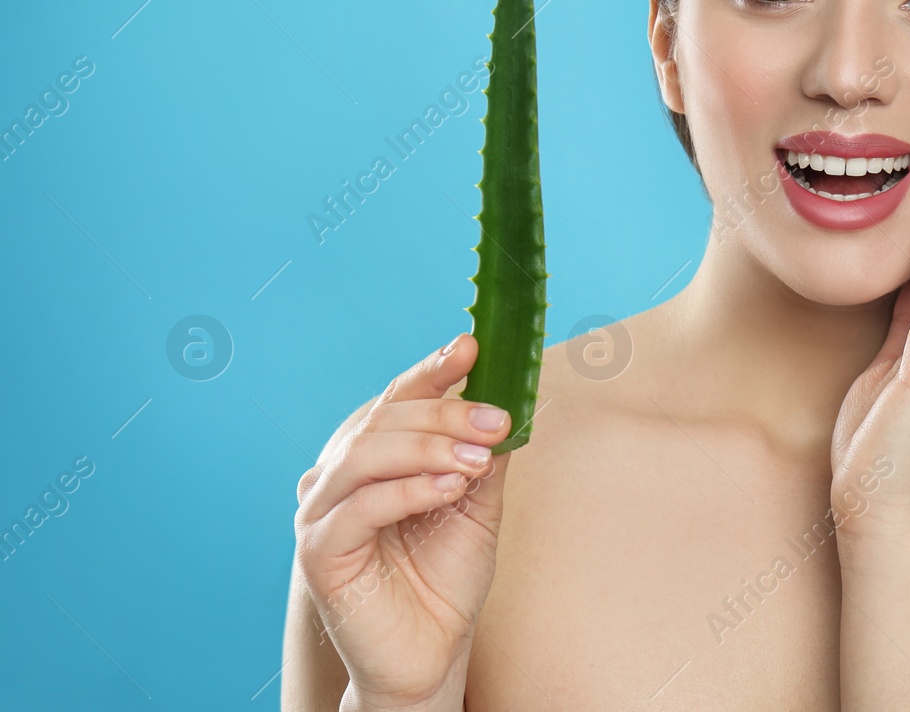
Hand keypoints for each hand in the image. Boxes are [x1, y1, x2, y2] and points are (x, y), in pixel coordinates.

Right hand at [294, 334, 512, 709]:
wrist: (431, 653)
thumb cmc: (446, 579)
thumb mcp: (476, 504)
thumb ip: (480, 455)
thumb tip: (502, 402)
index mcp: (371, 457)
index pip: (397, 400)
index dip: (431, 371)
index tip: (471, 346)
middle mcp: (338, 476)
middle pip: (384, 421)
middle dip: (445, 412)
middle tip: (496, 417)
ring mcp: (320, 513)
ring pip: (366, 455)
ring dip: (429, 447)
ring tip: (477, 456)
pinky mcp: (318, 553)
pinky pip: (360, 508)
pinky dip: (407, 490)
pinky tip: (448, 487)